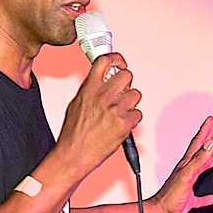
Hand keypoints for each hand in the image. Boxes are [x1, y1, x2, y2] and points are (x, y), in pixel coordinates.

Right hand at [55, 54, 142, 173]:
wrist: (75, 154)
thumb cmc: (74, 132)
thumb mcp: (77, 102)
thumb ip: (91, 88)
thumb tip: (102, 79)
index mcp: (89, 88)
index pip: (105, 61)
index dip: (116, 58)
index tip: (120, 62)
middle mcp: (103, 96)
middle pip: (127, 75)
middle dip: (126, 82)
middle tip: (122, 91)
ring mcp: (115, 109)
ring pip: (136, 94)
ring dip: (131, 102)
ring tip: (120, 111)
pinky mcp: (125, 123)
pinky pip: (138, 113)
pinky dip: (133, 119)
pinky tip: (122, 124)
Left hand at [147, 117, 212, 212]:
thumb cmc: (168, 199)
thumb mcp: (186, 176)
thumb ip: (198, 160)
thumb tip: (209, 145)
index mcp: (185, 166)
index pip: (197, 144)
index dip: (204, 131)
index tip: (210, 121)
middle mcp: (186, 173)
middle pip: (198, 152)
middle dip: (206, 140)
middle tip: (211, 129)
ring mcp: (186, 185)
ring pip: (199, 169)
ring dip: (207, 160)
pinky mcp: (188, 200)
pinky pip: (199, 197)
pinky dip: (206, 196)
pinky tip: (211, 198)